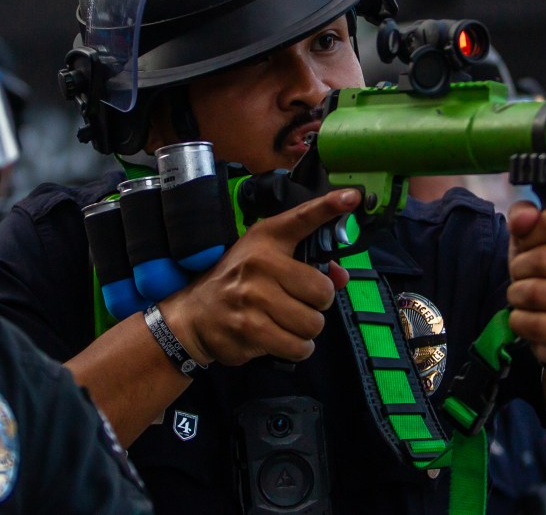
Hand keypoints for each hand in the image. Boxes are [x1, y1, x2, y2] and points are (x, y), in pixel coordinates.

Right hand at [159, 188, 360, 366]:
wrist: (193, 315)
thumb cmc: (236, 283)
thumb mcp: (266, 262)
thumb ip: (308, 266)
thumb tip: (341, 277)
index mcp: (266, 239)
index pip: (302, 218)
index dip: (329, 206)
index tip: (352, 196)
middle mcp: (260, 263)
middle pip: (323, 292)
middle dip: (317, 304)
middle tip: (298, 302)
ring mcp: (253, 298)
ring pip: (313, 324)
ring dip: (306, 330)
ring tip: (285, 322)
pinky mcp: (249, 330)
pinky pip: (298, 347)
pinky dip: (296, 348)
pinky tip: (280, 338)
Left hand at [505, 201, 545, 370]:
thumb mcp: (536, 234)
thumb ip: (525, 215)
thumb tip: (524, 217)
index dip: (528, 236)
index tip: (531, 246)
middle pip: (542, 259)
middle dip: (520, 269)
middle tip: (524, 276)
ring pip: (537, 293)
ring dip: (518, 296)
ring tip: (526, 296)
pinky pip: (538, 325)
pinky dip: (521, 321)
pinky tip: (530, 318)